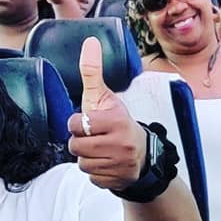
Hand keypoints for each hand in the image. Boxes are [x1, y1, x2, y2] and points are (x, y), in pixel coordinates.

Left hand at [67, 37, 148, 190]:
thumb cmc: (118, 122)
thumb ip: (92, 72)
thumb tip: (90, 41)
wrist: (143, 153)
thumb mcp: (105, 96)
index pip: (77, 124)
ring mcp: (121, 164)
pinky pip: (92, 178)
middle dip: (81, 142)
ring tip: (101, 150)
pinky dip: (96, 172)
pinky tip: (106, 163)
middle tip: (94, 137)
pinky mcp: (119, 180)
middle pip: (76, 147)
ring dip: (87, 158)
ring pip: (82, 164)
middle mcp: (121, 144)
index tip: (90, 122)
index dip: (78, 123)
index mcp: (117, 121)